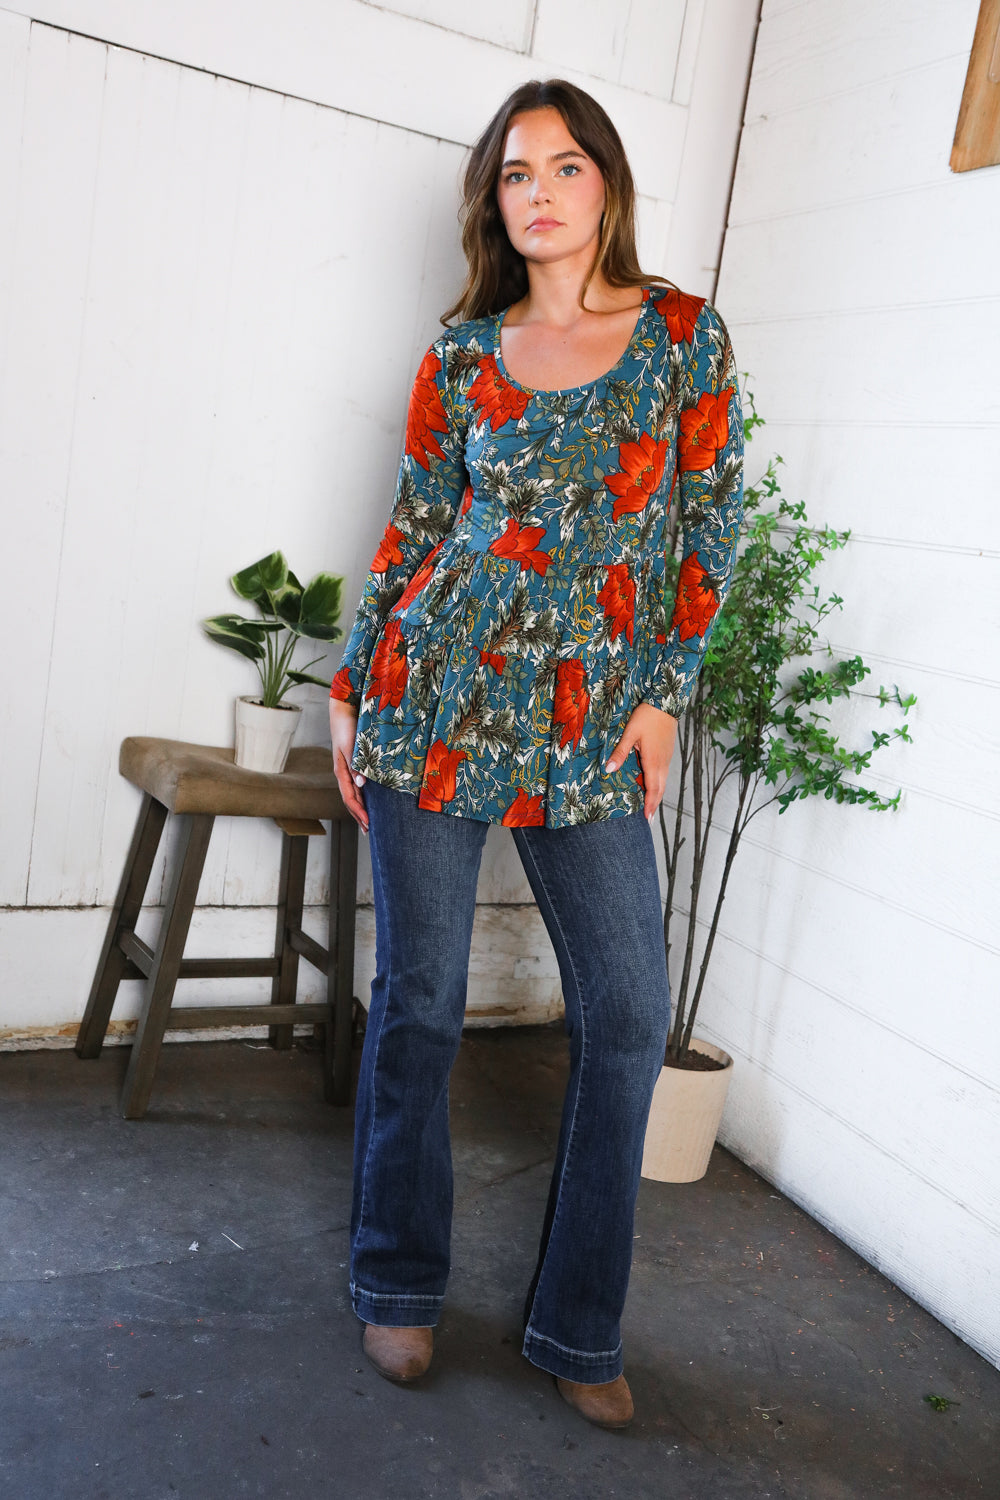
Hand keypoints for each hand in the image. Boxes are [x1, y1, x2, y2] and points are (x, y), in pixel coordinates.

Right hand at [329, 699, 367, 833]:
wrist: (343, 710)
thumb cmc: (347, 727)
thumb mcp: (351, 746)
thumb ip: (356, 764)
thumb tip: (361, 785)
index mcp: (341, 771)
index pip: (350, 798)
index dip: (359, 812)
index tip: (369, 824)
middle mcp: (344, 773)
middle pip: (350, 800)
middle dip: (359, 816)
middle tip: (369, 831)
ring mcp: (348, 769)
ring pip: (353, 794)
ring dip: (360, 809)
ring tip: (368, 822)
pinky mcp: (353, 764)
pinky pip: (357, 785)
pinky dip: (363, 797)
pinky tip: (369, 801)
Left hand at [605, 702, 677, 820]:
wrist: (666, 702)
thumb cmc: (647, 716)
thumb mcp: (630, 734)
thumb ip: (620, 753)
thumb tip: (608, 771)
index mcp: (653, 761)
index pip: (653, 789)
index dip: (650, 805)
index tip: (646, 818)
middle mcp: (662, 762)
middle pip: (660, 789)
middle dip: (654, 804)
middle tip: (648, 818)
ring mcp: (667, 757)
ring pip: (662, 781)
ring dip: (656, 794)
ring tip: (649, 805)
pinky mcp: (667, 752)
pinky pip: (663, 773)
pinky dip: (658, 783)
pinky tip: (651, 784)